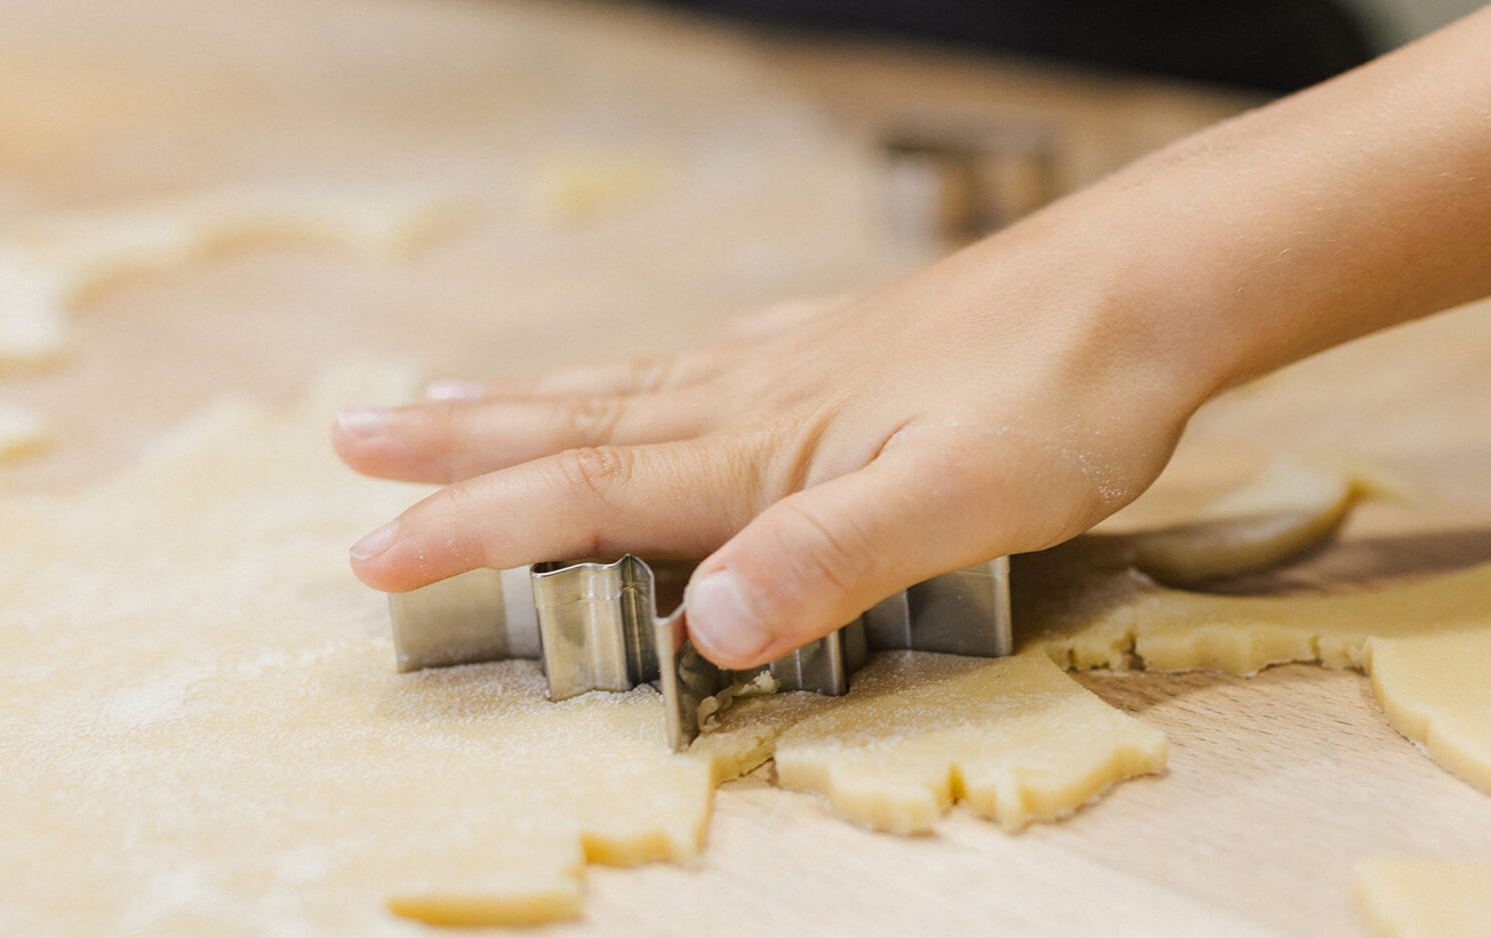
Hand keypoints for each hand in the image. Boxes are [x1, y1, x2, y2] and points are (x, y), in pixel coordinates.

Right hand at [334, 229, 1218, 668]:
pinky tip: (647, 370)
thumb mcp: (957, 502)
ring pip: (626, 386)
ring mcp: (798, 365)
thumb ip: (828, 562)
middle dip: (456, 448)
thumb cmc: (1064, 396)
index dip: (473, 528)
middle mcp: (758, 398)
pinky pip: (701, 362)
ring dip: (524, 402)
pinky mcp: (847, 346)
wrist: (1143, 286)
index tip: (370, 557)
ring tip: (439, 401)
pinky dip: (637, 372)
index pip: (587, 496)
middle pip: (576, 425)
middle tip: (347, 449)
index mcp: (763, 451)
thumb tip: (701, 624)